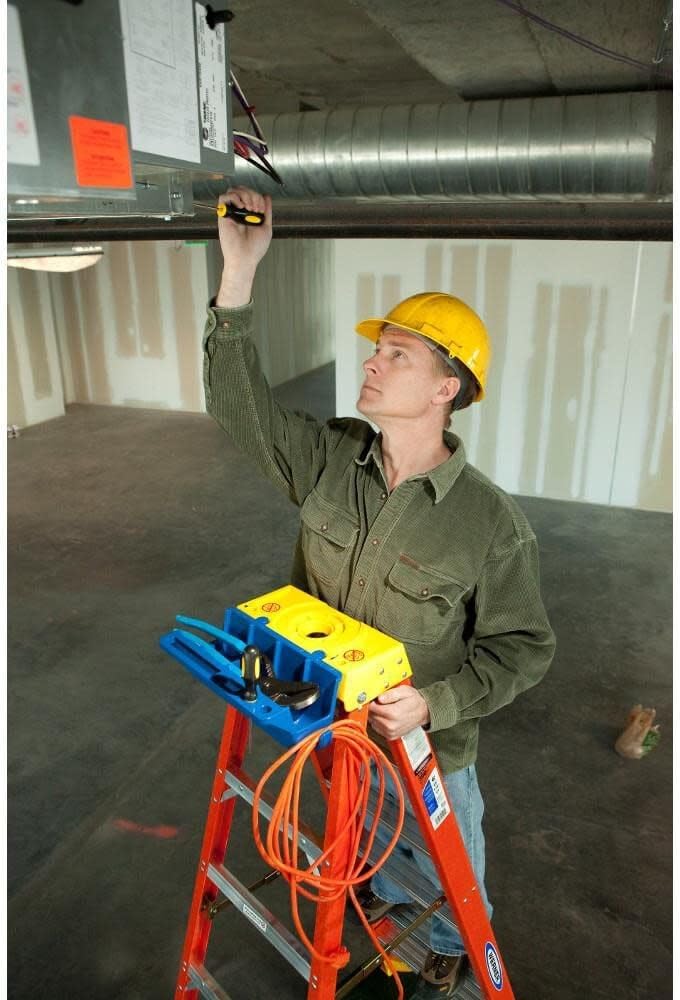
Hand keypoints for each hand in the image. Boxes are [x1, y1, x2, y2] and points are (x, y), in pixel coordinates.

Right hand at [216, 186, 272, 307]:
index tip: (261, 210)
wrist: (245, 258)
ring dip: (244, 195)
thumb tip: (266, 197)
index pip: (251, 194)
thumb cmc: (254, 248)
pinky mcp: (223, 215)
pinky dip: (233, 197)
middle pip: (242, 190)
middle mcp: (239, 211)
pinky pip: (223, 198)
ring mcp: (231, 213)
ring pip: (233, 190)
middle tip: (256, 209)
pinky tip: (241, 206)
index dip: (257, 197)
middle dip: (252, 195)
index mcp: (249, 213)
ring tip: (249, 208)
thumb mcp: (266, 227)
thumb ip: (267, 211)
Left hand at [368, 686, 429, 740]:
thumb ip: (391, 694)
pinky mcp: (390, 736)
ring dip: (376, 715)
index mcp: (394, 714)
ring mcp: (391, 732)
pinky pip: (377, 728)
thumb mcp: (404, 691)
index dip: (372, 701)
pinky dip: (379, 722)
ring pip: (373, 722)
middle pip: (371, 716)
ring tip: (387, 709)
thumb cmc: (415, 701)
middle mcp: (391, 725)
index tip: (375, 697)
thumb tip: (379, 697)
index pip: (372, 708)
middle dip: (374, 708)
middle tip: (382, 702)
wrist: (424, 713)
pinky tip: (387, 716)